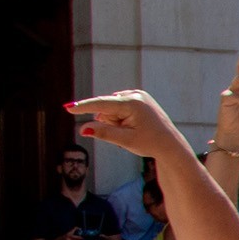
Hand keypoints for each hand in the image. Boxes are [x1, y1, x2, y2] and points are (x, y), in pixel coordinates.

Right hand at [68, 91, 194, 165]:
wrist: (171, 145)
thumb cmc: (150, 144)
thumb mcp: (126, 140)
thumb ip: (104, 133)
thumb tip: (83, 129)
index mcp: (133, 103)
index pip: (102, 105)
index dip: (84, 107)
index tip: (67, 108)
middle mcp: (135, 94)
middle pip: (105, 109)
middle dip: (109, 122)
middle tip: (128, 133)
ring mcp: (137, 95)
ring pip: (110, 109)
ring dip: (114, 121)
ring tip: (132, 130)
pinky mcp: (138, 98)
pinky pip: (117, 108)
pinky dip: (120, 118)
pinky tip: (133, 126)